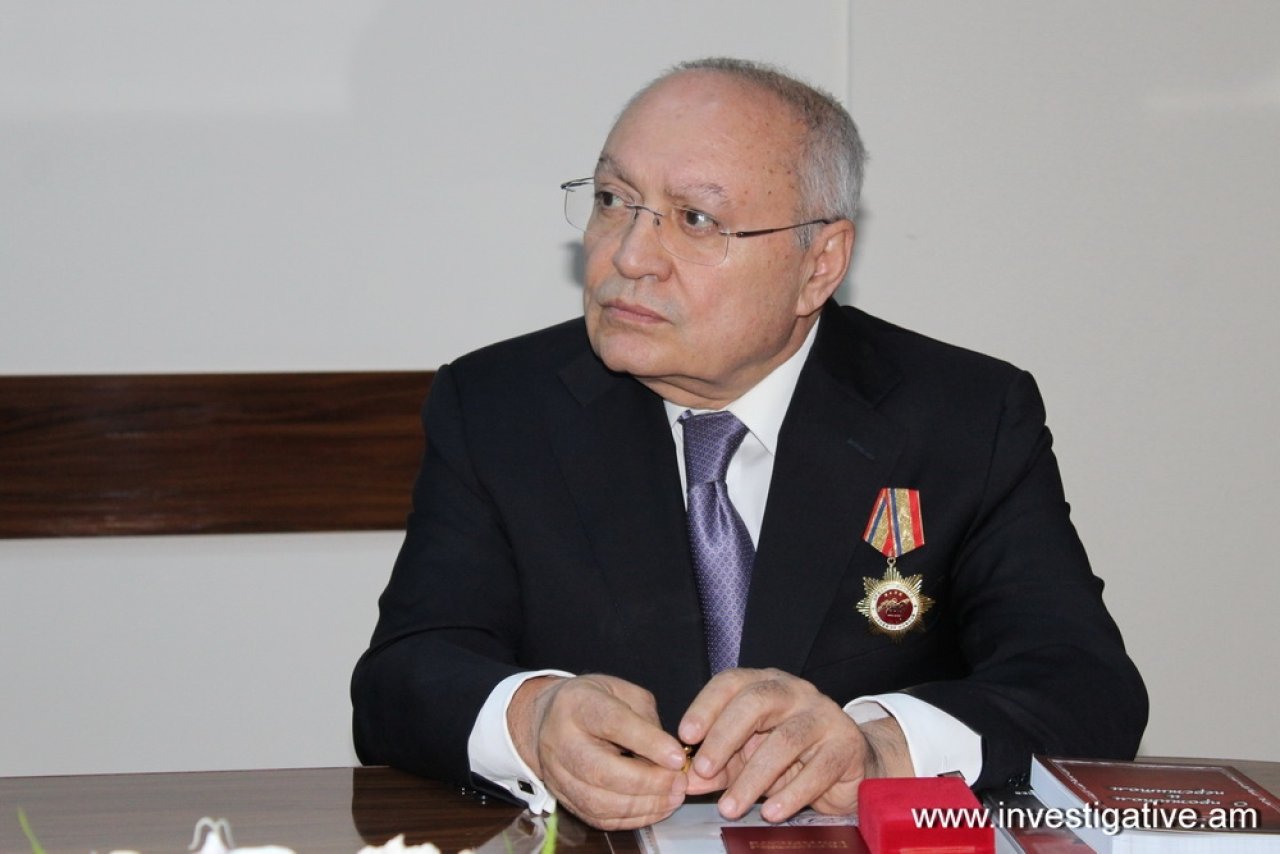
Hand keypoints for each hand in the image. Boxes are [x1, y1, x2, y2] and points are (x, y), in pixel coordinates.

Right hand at [508, 674, 688, 829]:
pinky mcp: (564, 798)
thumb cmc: (593, 703)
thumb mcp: (622, 692)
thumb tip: (669, 754)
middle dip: (648, 782)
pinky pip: (599, 818)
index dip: (648, 743)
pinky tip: (655, 808)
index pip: (613, 724)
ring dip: (643, 805)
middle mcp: (561, 741)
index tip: (677, 756)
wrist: (547, 719)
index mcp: (578, 705)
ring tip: (673, 797)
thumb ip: (646, 718)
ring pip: (599, 801)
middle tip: (679, 782)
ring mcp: (558, 774)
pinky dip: (632, 818)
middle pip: (602, 770)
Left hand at [678, 669, 912, 821]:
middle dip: (725, 736)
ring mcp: (824, 715)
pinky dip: (791, 794)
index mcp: (765, 684)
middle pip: (756, 702)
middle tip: (703, 769)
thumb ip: (718, 766)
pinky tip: (771, 812)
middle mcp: (795, 692)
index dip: (706, 706)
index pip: (731, 682)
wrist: (848, 765)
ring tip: (729, 808)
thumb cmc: (790, 756)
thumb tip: (687, 781)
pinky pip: (818, 769)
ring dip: (752, 777)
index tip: (685, 736)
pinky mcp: (846, 745)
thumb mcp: (747, 757)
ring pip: (785, 740)